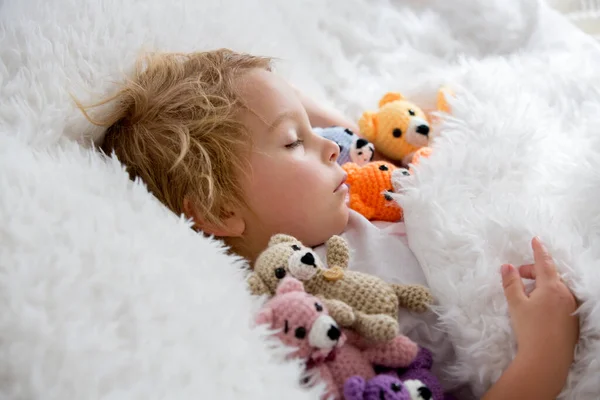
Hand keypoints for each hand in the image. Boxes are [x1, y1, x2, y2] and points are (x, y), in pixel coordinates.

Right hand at [501, 237, 578, 388]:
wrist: (546, 360)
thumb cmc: (530, 329)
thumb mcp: (516, 304)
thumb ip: (511, 283)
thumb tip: (507, 266)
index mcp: (552, 287)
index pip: (545, 263)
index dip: (539, 250)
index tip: (536, 240)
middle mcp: (566, 295)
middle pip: (550, 275)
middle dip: (533, 272)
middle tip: (518, 277)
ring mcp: (571, 308)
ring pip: (555, 289)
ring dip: (541, 286)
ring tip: (526, 295)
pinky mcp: (572, 320)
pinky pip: (560, 301)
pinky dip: (548, 297)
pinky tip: (537, 309)